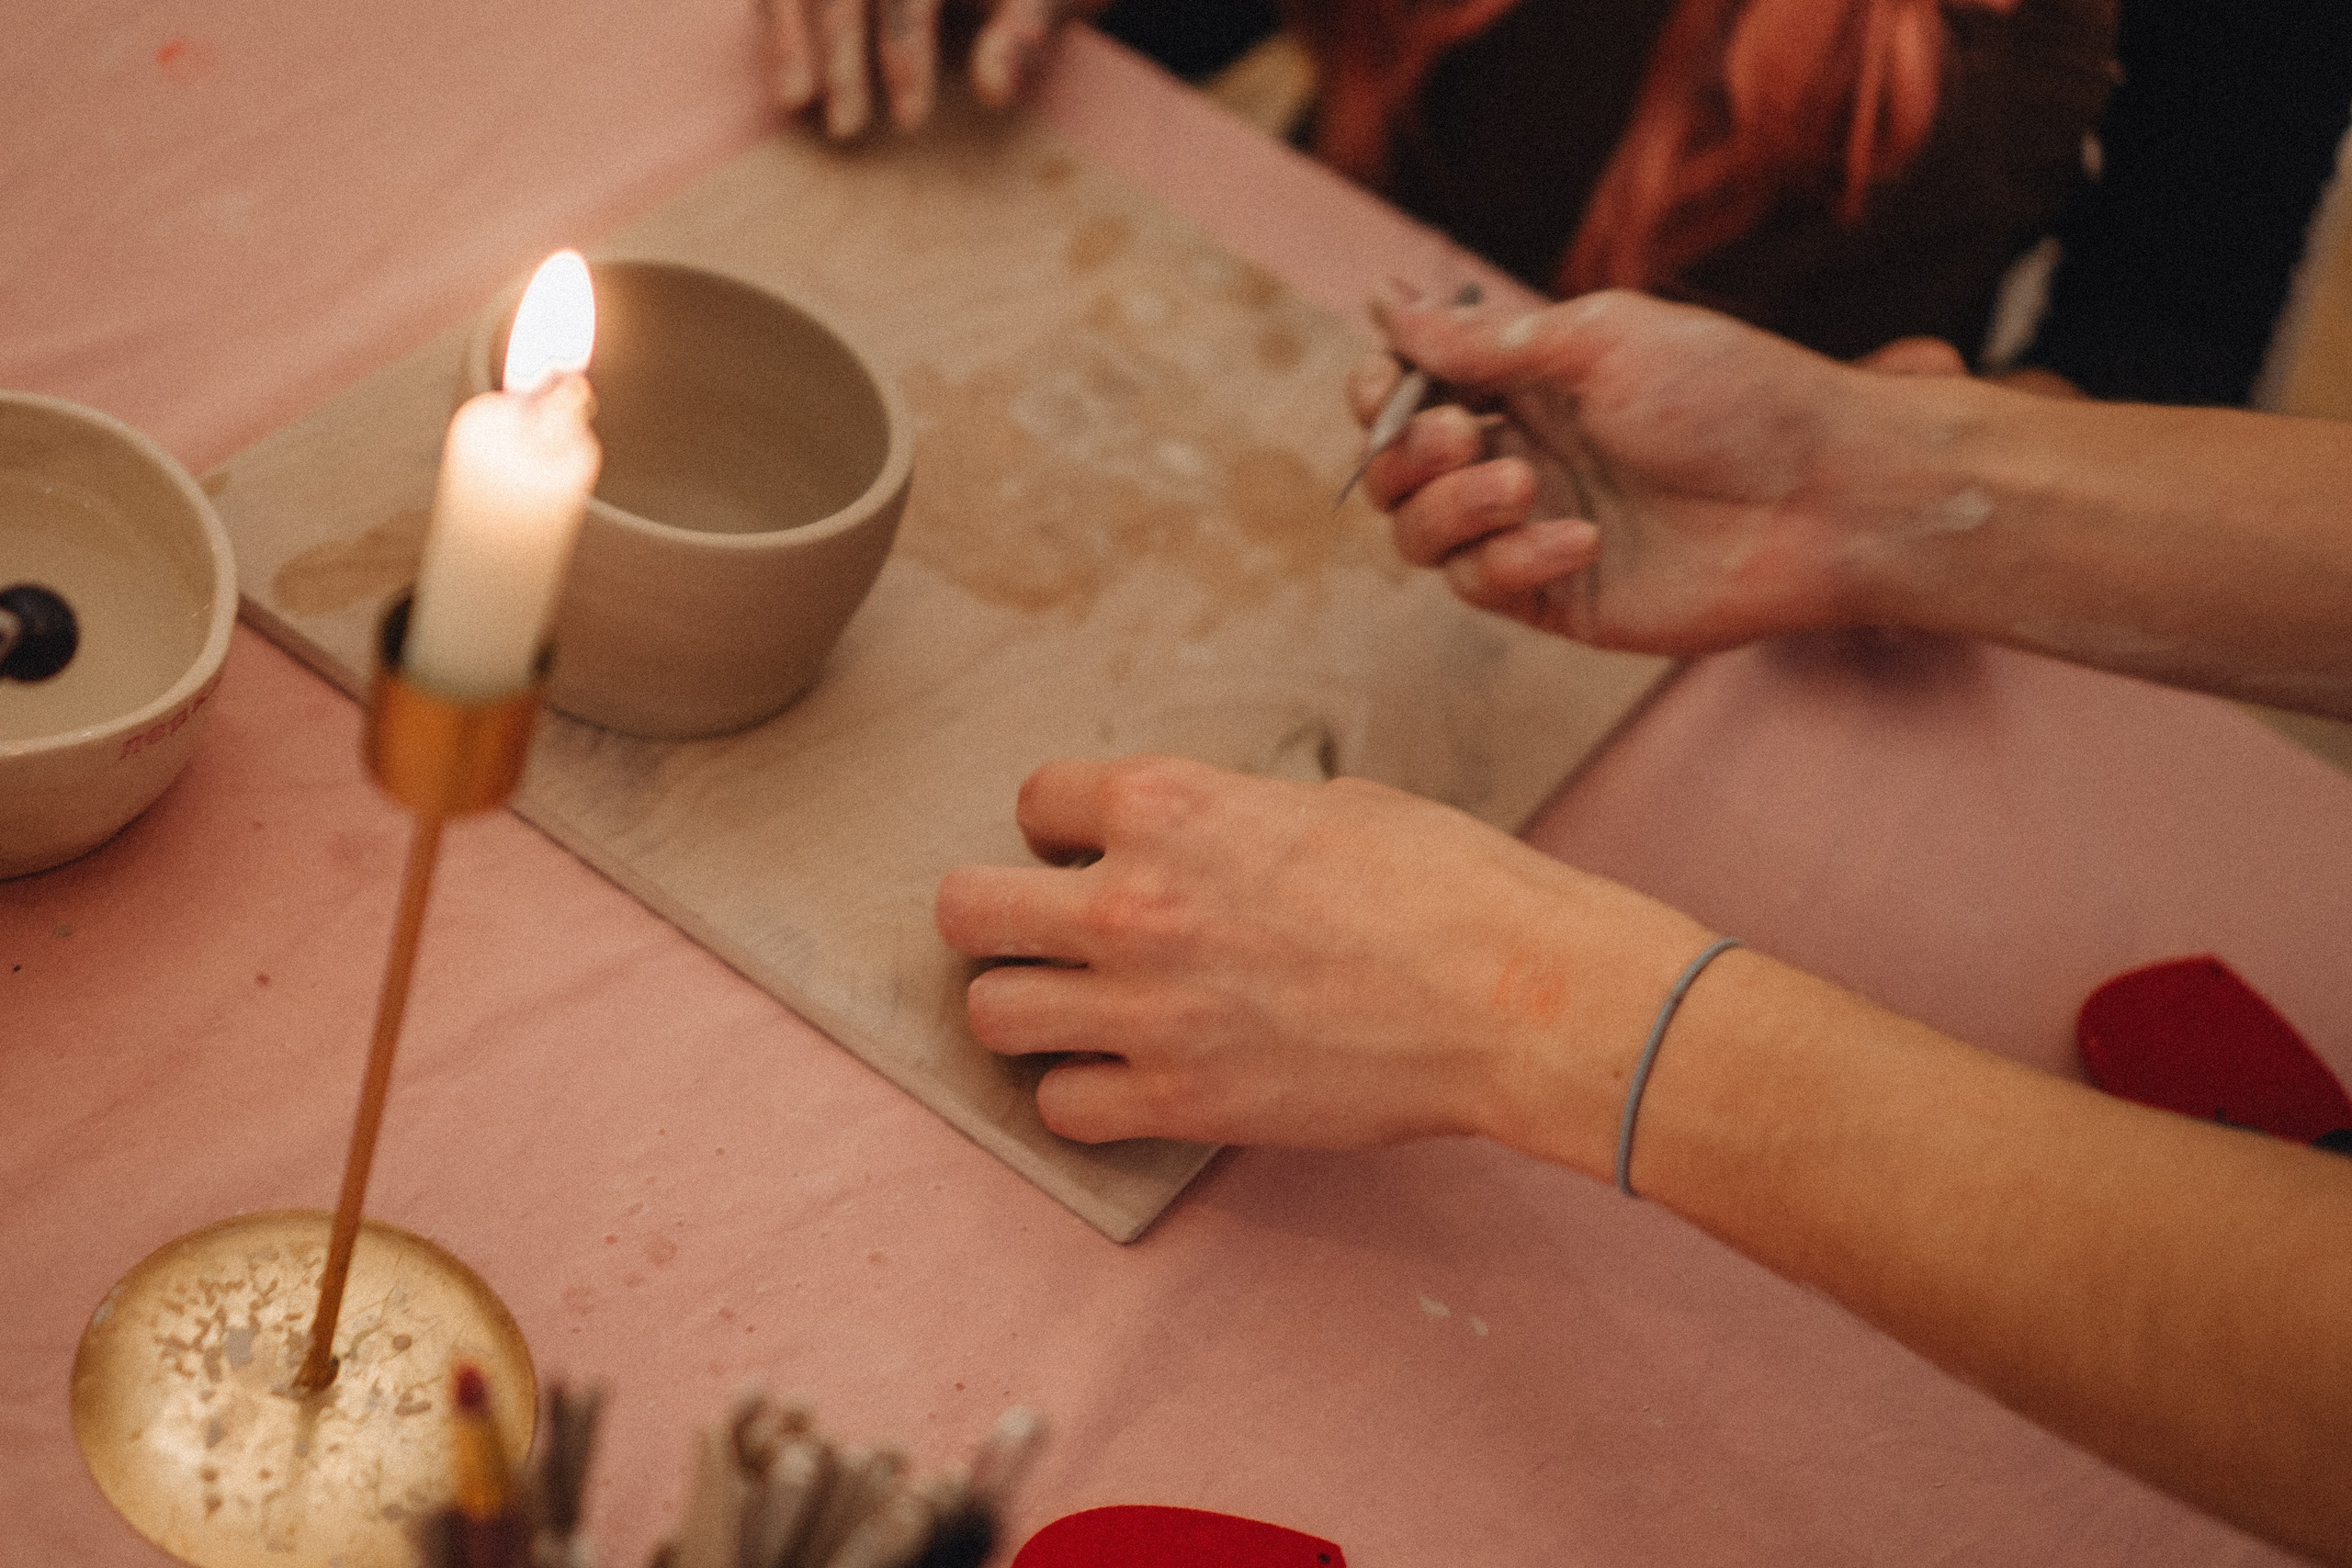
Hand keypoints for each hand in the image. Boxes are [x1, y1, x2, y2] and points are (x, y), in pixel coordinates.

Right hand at [762, 0, 1091, 137]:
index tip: (910, 120)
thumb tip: (993, 91)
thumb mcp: (1046, 0)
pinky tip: (783, 73)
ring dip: (790, 37)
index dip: (904, 54)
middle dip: (843, 55)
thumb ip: (1021, 37)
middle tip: (848, 129)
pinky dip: (776, 21)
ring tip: (796, 102)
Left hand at [935, 755, 1709, 1163]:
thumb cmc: (1444, 883)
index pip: (1034, 799)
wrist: (1513, 994)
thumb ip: (1227, 821)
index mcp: (1169, 805)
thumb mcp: (1325, 804)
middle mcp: (1133, 903)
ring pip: (992, 1015)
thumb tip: (1195, 844)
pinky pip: (1062, 1106)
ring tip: (1074, 1007)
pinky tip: (1123, 1076)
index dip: (1059, 826)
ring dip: (1025, 1007)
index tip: (1085, 850)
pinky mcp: (1180, 1100)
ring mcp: (1148, 1010)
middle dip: (993, 915)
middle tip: (1041, 931)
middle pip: (967, 911)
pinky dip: (1081, 1093)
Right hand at [1355, 289, 1967, 654]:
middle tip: (1459, 433)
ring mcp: (1534, 529)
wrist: (1824, 493)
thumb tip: (1389, 304)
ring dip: (1450, 506)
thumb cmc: (1733, 396)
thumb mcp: (1601, 338)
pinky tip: (1583, 540)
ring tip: (1522, 484)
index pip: (1409, 391)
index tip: (1392, 382)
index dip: (1380, 390)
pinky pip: (1482, 586)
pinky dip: (1511, 559)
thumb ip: (1485, 339)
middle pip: (1395, 471)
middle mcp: (1520, 455)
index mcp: (1527, 384)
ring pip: (1420, 536)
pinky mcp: (1558, 598)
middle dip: (1404, 452)